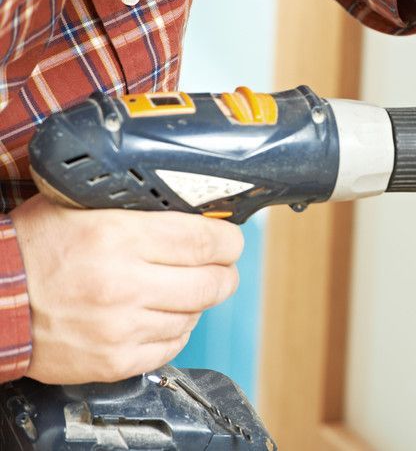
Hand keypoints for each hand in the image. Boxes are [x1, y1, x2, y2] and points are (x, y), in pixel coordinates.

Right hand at [10, 195, 243, 383]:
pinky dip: (175, 330)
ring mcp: (120, 328)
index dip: (229, 241)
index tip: (230, 241)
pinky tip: (161, 316)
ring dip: (196, 302)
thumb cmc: (32, 248)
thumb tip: (191, 209)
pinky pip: (171, 347)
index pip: (205, 241)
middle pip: (212, 283)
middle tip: (220, 267)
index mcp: (118, 237)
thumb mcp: (81, 206)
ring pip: (194, 316)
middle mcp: (123, 284)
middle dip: (225, 273)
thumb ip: (136, 207)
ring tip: (180, 289)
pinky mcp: (113, 361)